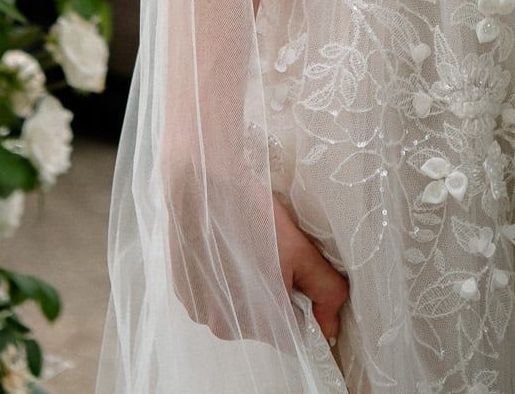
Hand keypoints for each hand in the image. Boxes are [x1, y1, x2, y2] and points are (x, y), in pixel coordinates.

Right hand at [163, 149, 347, 345]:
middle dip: (275, 294)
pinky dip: (223, 278)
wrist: (203, 183)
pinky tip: (226, 247)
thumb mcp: (302, 251)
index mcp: (257, 323)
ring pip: (237, 306)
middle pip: (264, 321)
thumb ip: (325, 291)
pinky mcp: (183, 291)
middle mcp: (224, 327)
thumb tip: (331, 327)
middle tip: (275, 254)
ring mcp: (199, 310)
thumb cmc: (255, 215)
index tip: (300, 276)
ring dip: (247, 286)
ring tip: (249, 246)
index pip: (292, 332)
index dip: (303, 306)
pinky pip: (213, 294)